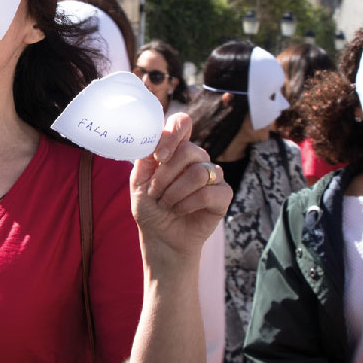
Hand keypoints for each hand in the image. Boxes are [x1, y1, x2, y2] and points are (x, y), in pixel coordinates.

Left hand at [130, 112, 231, 259]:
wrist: (161, 238)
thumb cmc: (150, 208)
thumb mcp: (139, 182)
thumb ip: (145, 158)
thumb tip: (152, 138)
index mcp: (176, 150)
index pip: (182, 123)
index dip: (172, 135)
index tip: (158, 157)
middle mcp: (197, 158)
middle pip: (189, 150)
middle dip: (165, 176)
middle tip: (156, 193)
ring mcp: (213, 175)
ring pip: (199, 172)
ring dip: (175, 192)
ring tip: (166, 204)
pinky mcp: (223, 195)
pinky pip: (208, 192)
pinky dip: (188, 204)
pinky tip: (180, 211)